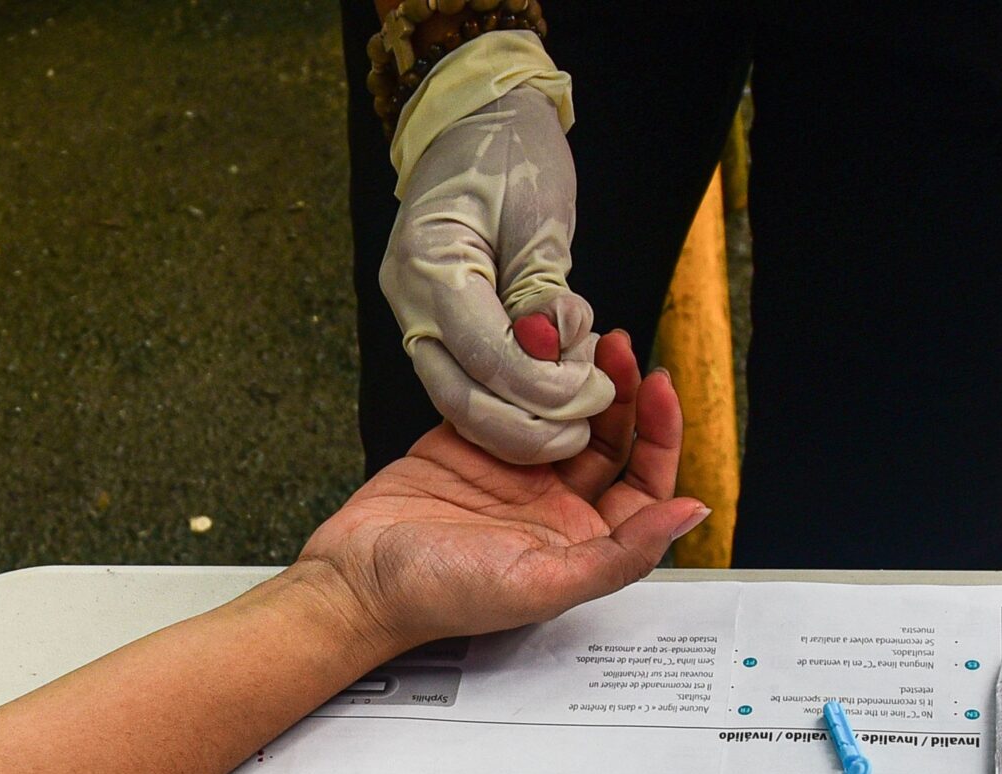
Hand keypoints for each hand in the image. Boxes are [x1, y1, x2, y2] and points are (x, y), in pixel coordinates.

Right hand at [299, 331, 706, 649]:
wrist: (357, 577)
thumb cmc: (442, 595)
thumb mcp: (543, 584)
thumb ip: (622, 554)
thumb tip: (690, 513)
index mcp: (581, 542)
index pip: (645, 483)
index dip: (661, 434)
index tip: (658, 387)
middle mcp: (554, 506)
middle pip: (612, 440)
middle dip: (623, 391)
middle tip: (621, 347)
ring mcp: (513, 471)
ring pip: (566, 413)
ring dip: (579, 377)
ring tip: (583, 338)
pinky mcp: (472, 443)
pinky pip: (512, 401)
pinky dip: (526, 373)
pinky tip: (534, 348)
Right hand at [380, 85, 612, 464]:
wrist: (477, 118)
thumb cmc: (511, 151)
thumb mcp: (539, 215)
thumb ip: (542, 288)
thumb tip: (549, 351)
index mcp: (428, 264)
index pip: (483, 355)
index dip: (539, 386)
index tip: (591, 393)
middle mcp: (410, 298)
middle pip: (458, 397)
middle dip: (524, 426)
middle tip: (582, 427)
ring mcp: (416, 314)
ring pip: (460, 400)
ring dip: (519, 419)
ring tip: (577, 409)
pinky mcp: (436, 324)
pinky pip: (468, 379)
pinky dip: (512, 396)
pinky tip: (556, 388)